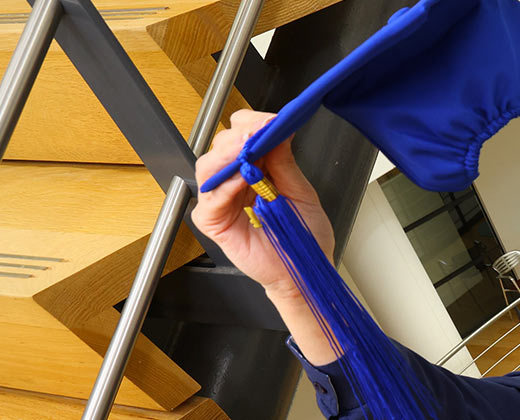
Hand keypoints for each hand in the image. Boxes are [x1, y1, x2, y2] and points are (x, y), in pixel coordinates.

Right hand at [191, 110, 333, 298]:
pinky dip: (224, 186)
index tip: (271, 121)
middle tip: (257, 133)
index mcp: (256, 169)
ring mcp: (221, 200)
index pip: (241, 135)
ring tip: (245, 150)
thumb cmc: (304, 235)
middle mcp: (234, 181)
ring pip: (208, 168)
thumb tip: (278, 130)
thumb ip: (285, 162)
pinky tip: (239, 180)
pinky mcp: (214, 222)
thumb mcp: (301, 192)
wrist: (304, 270)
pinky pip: (210, 199)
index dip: (252, 124)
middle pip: (221, 147)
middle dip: (238, 136)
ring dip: (227, 156)